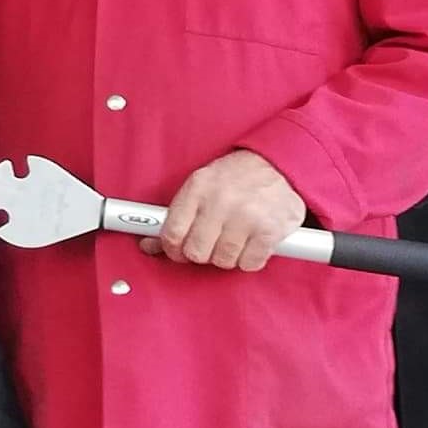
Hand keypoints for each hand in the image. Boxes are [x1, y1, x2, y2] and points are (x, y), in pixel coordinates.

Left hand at [152, 149, 307, 271]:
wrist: (278, 163)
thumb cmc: (235, 178)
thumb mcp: (201, 185)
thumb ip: (176, 216)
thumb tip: (150, 246)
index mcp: (198, 188)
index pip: (171, 233)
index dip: (173, 249)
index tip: (179, 250)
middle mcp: (221, 202)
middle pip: (196, 252)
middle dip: (202, 252)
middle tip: (211, 243)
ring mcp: (246, 217)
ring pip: (222, 260)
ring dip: (227, 256)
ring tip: (234, 239)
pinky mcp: (270, 231)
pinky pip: (248, 264)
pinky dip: (249, 259)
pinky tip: (251, 243)